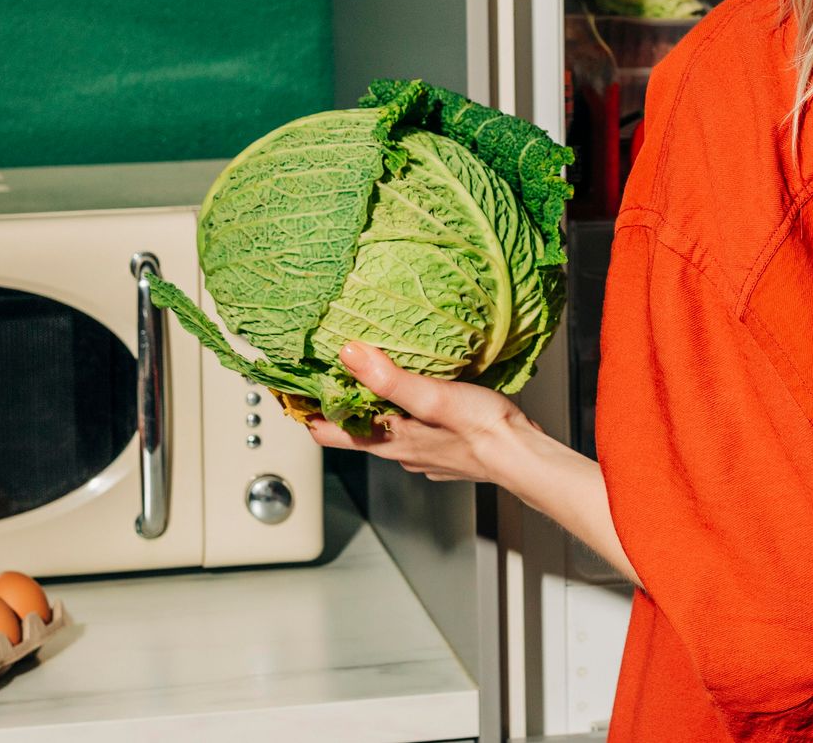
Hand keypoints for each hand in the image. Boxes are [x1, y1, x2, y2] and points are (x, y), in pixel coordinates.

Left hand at [305, 341, 541, 482]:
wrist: (524, 456)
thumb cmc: (484, 430)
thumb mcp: (433, 396)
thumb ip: (389, 378)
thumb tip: (350, 355)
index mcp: (389, 439)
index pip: (327, 433)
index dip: (304, 411)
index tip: (288, 390)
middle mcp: (400, 450)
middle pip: (353, 430)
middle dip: (338, 403)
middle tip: (326, 372)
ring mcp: (421, 453)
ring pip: (383, 430)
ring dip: (373, 407)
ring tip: (369, 376)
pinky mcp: (443, 449)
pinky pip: (411, 430)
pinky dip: (404, 412)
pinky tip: (417, 397)